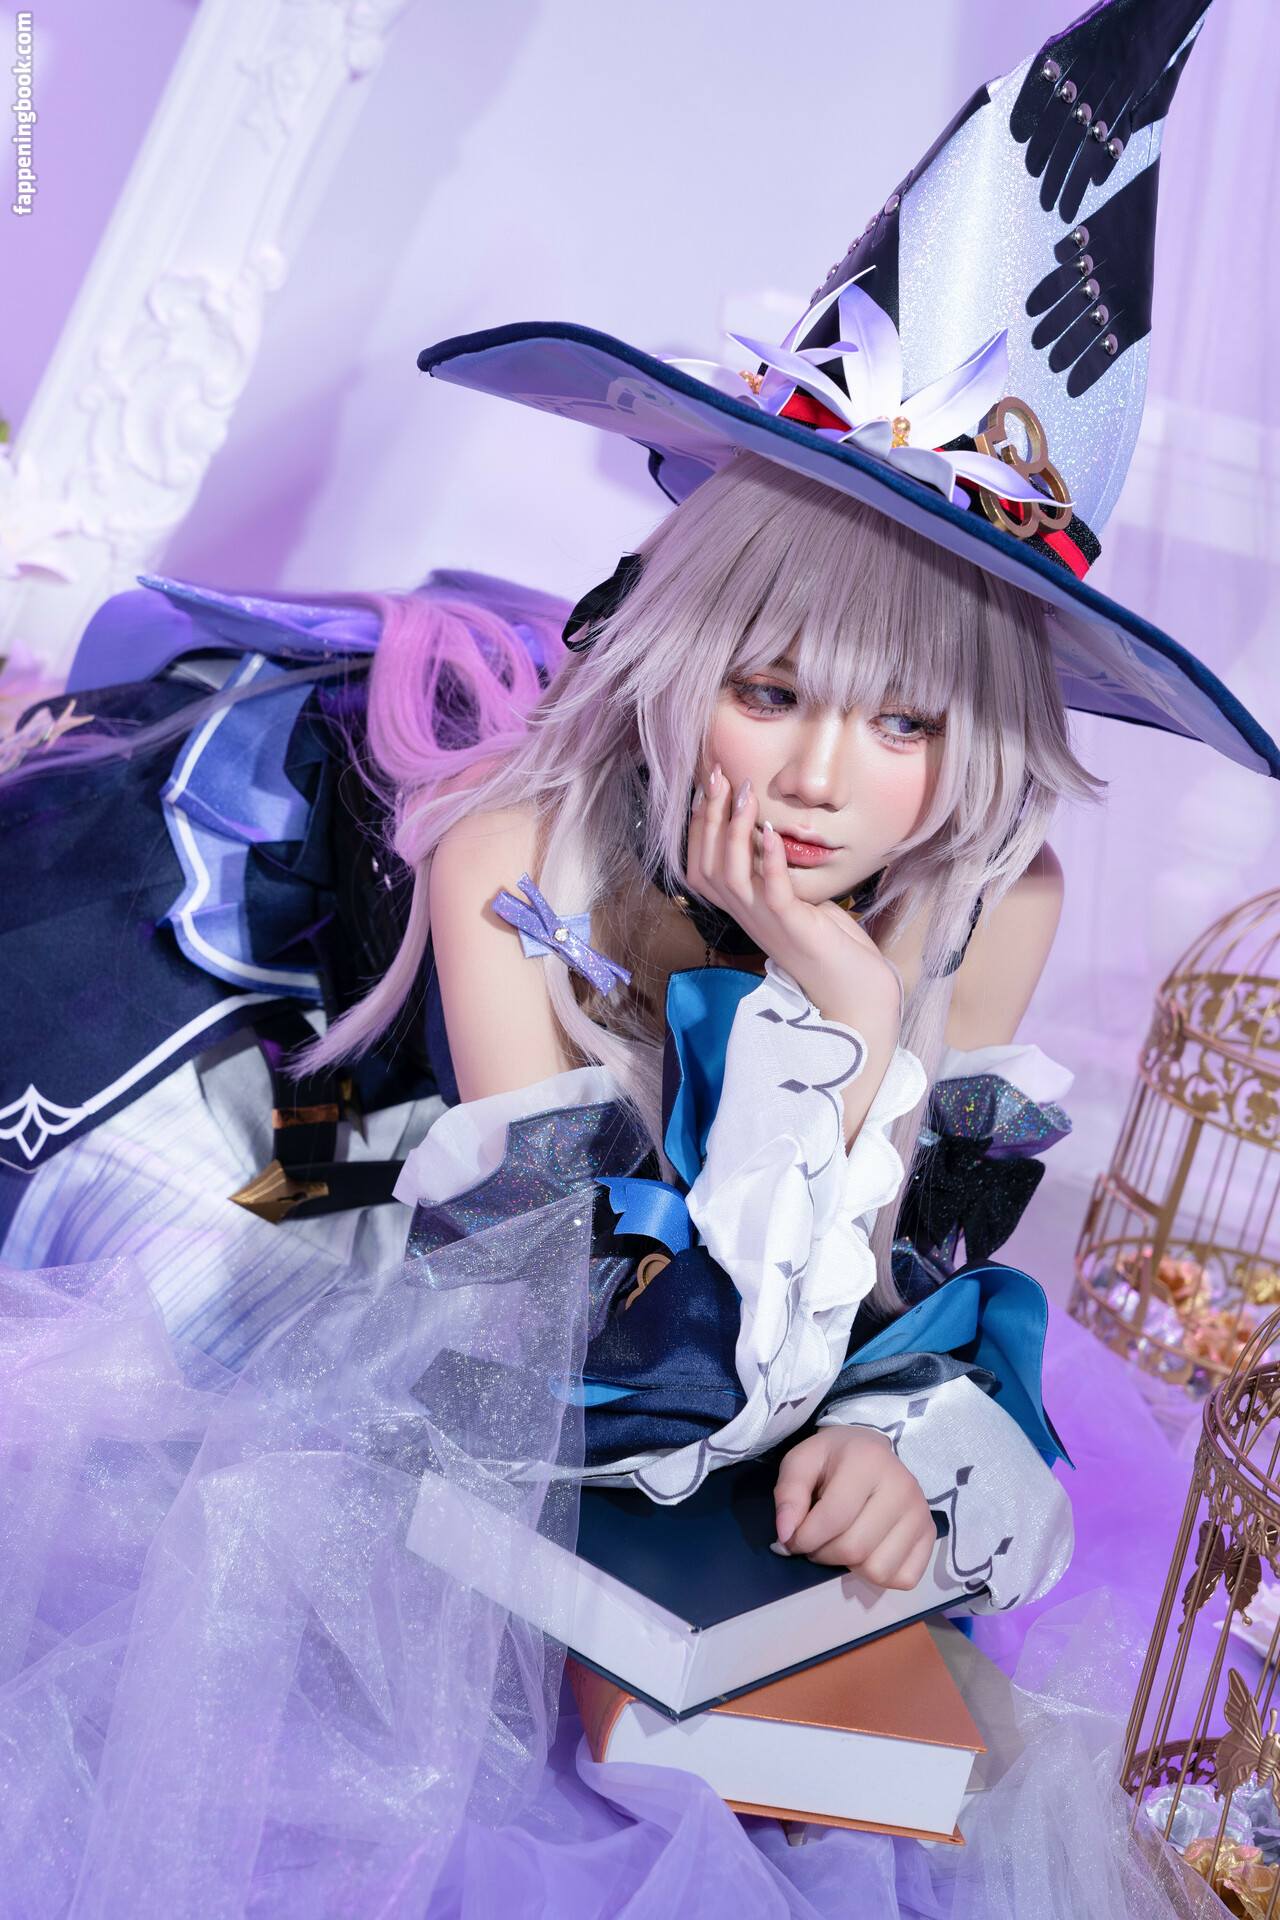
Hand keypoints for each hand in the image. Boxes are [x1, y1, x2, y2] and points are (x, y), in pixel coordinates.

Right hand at [686, 767, 900, 1134]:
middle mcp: (747, 917)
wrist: (858, 994)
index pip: (701, 866)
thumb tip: (773, 836)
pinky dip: (770, 862)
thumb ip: (780, 874)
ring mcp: (768, 925)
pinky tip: (772, 833)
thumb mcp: (800, 901)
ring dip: (734, 833)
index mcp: (743, 910)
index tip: (711, 785)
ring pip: (730, 878)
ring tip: (746, 796)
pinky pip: (772, 893)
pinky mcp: (795, 929)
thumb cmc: (832, 947)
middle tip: (718, 775)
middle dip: (708, 818)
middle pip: (706, 866)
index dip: (699, 826)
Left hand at [774, 1426, 936, 1589]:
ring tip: (841, 1542)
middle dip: (822, 1554)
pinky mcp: (931, 1534)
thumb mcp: (801, 1462)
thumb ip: (788, 1495)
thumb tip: (785, 1534)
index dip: (803, 1538)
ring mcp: (922, 1512)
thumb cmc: (833, 1459)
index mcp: (868, 1460)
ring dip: (849, 1566)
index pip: (832, 1519)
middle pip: (855, 1549)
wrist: (871, 1450)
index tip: (791, 1537)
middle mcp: (903, 1486)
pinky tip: (867, 1550)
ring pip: (878, 1570)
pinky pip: (903, 1579)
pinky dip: (878, 1574)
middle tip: (814, 1541)